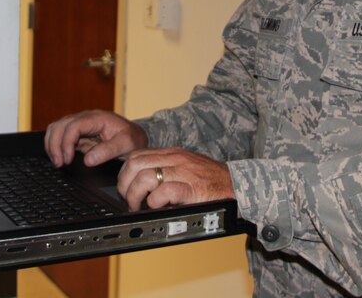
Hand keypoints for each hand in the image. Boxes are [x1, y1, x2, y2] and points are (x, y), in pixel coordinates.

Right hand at [44, 110, 147, 167]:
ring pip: (56, 128)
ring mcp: (80, 125)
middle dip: (55, 144)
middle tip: (59, 163)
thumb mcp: (127, 144)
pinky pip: (60, 135)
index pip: (74, 126)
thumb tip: (88, 160)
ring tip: (57, 162)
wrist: (135, 137)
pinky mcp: (77, 133)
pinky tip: (60, 158)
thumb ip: (108, 151)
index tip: (68, 159)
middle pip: (60, 125)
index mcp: (97, 118)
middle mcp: (86, 118)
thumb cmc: (132, 138)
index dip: (67, 142)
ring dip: (52, 144)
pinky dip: (55, 146)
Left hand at [117, 147, 234, 210]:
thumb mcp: (185, 165)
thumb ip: (165, 167)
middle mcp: (175, 159)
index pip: (136, 155)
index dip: (125, 174)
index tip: (126, 188)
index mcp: (171, 153)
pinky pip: (164, 191)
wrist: (236, 185)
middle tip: (129, 200)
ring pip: (145, 177)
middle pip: (134, 164)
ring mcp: (183, 172)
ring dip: (136, 195)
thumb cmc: (211, 180)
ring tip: (139, 207)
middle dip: (125, 185)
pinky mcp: (191, 188)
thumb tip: (140, 180)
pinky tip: (157, 207)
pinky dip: (154, 202)